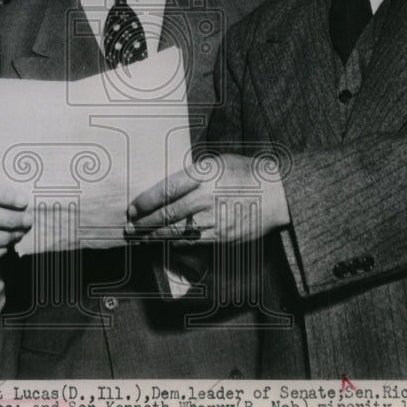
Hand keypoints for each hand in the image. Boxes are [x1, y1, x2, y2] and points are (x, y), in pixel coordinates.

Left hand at [126, 153, 289, 243]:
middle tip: (129, 227)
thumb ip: (192, 174)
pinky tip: (165, 243)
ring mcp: (216, 218)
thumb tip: (166, 188)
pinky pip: (193, 242)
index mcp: (204, 173)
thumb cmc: (245, 173)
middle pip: (168, 213)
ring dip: (155, 236)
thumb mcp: (217, 162)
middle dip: (144, 222)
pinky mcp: (223, 235)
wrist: (277, 193)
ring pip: (177, 231)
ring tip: (141, 237)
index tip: (132, 208)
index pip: (166, 189)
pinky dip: (175, 243)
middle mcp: (207, 196)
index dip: (145, 201)